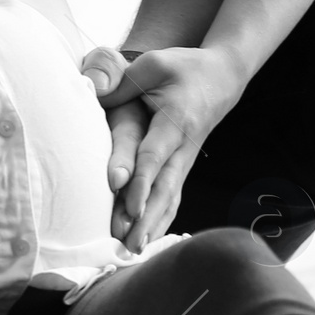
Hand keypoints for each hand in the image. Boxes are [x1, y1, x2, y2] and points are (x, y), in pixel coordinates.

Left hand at [80, 45, 244, 251]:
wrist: (223, 76)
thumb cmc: (184, 68)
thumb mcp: (154, 64)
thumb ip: (123, 81)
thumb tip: (91, 92)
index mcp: (176, 120)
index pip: (155, 155)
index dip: (141, 181)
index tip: (128, 205)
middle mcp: (184, 146)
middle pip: (165, 187)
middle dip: (147, 217)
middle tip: (130, 243)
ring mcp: (186, 159)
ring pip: (171, 197)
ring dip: (153, 225)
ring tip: (134, 250)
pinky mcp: (183, 166)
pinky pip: (174, 197)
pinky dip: (162, 219)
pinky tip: (148, 240)